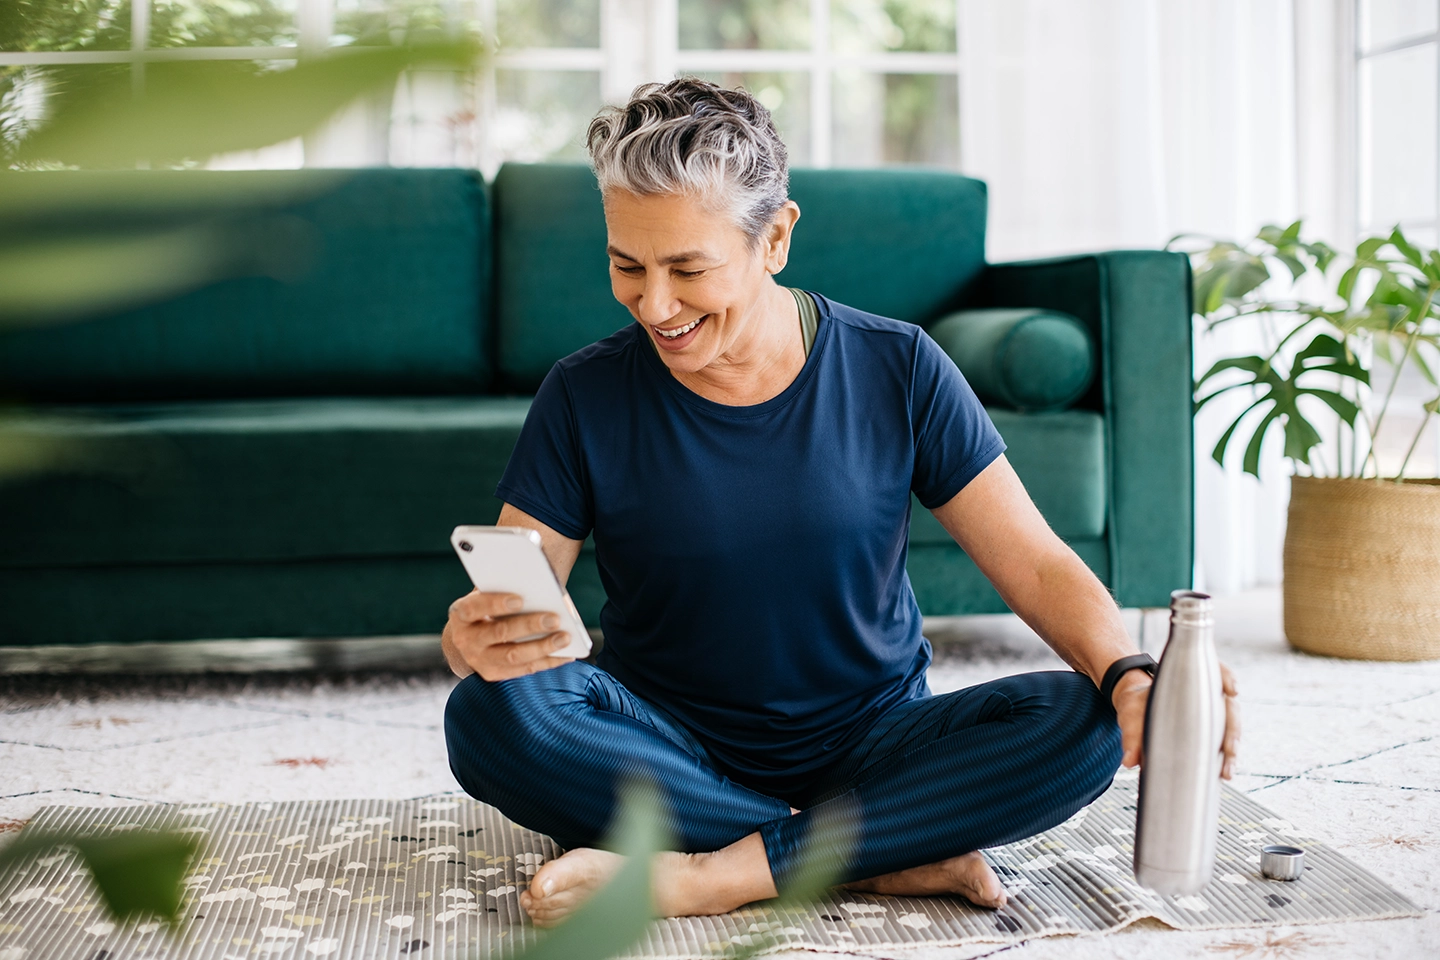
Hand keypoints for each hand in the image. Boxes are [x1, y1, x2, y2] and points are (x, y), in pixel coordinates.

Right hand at [442, 590, 576, 680]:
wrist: (469, 638)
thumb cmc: (486, 609)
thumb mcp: (487, 597)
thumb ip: (506, 592)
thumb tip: (543, 592)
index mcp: (461, 614)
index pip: (474, 608)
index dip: (495, 604)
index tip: (520, 599)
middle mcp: (465, 640)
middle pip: (499, 633)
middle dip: (529, 626)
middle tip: (555, 619)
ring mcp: (478, 660)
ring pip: (513, 656)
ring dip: (542, 647)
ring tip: (565, 638)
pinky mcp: (494, 674)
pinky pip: (524, 669)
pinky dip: (547, 662)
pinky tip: (566, 655)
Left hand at [1112, 662, 1239, 778]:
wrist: (1135, 712)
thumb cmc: (1136, 706)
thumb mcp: (1130, 714)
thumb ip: (1131, 734)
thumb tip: (1130, 760)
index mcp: (1187, 681)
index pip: (1215, 671)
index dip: (1227, 678)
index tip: (1232, 690)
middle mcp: (1205, 696)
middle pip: (1228, 707)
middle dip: (1232, 729)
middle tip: (1230, 749)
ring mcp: (1210, 714)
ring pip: (1229, 728)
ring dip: (1231, 749)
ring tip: (1226, 770)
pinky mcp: (1208, 732)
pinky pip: (1221, 742)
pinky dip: (1224, 757)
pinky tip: (1222, 772)